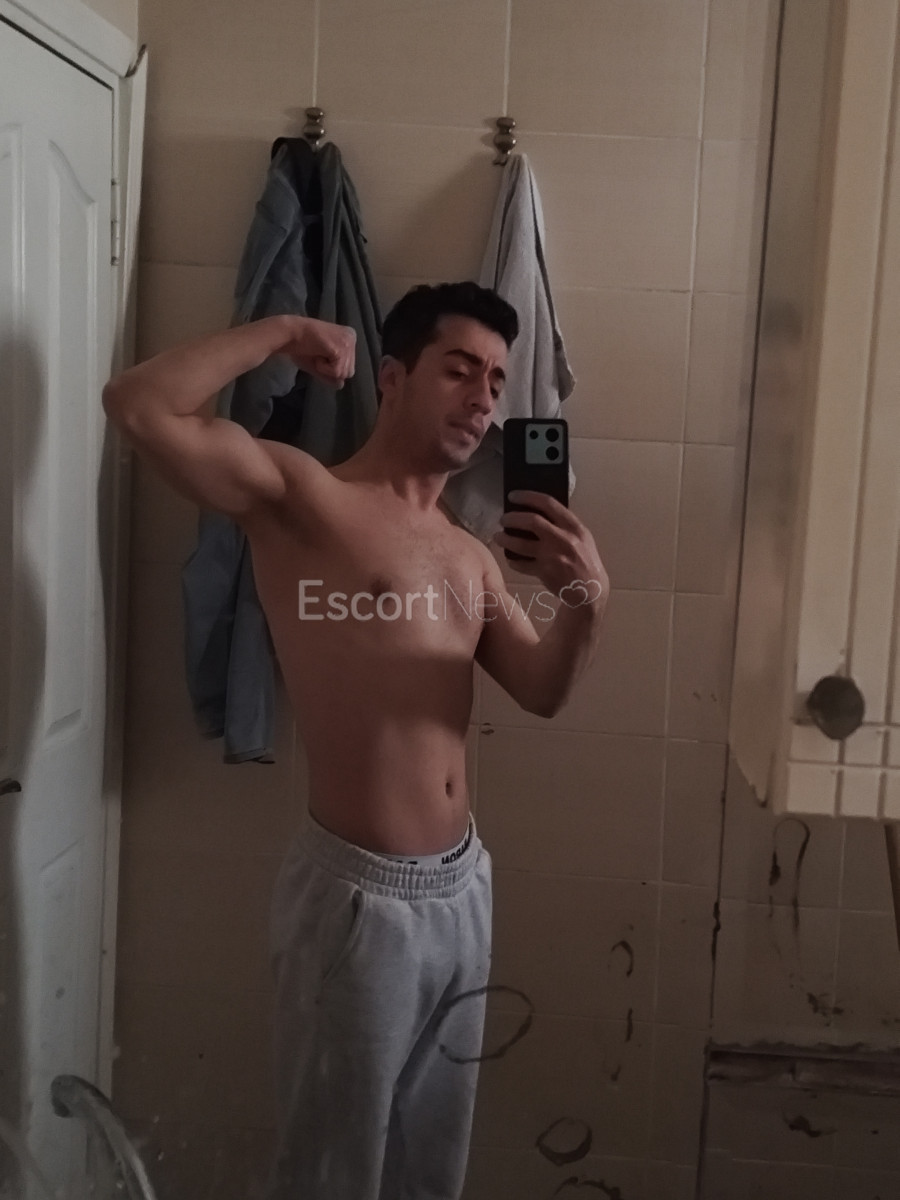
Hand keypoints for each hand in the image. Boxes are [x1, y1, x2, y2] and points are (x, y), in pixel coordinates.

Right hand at [278, 316, 355, 387]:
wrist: (289, 334)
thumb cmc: (301, 347)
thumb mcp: (320, 363)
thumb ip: (332, 375)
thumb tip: (341, 385)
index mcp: (348, 338)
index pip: (348, 367)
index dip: (331, 367)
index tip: (319, 354)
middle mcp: (352, 337)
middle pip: (349, 372)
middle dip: (331, 370)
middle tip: (317, 354)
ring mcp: (348, 342)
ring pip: (343, 374)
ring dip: (326, 369)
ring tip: (317, 353)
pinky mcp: (342, 348)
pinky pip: (336, 372)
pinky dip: (323, 368)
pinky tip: (317, 354)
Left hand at [494, 490, 608, 608]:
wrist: (590, 589)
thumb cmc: (585, 560)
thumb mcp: (581, 537)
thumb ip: (563, 525)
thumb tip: (538, 513)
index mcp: (573, 526)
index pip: (548, 503)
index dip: (527, 496)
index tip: (513, 496)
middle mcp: (563, 539)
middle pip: (531, 521)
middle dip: (512, 518)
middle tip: (503, 519)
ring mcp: (552, 556)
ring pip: (520, 544)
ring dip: (505, 539)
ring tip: (498, 537)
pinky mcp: (544, 572)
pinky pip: (521, 564)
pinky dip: (513, 561)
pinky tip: (510, 558)